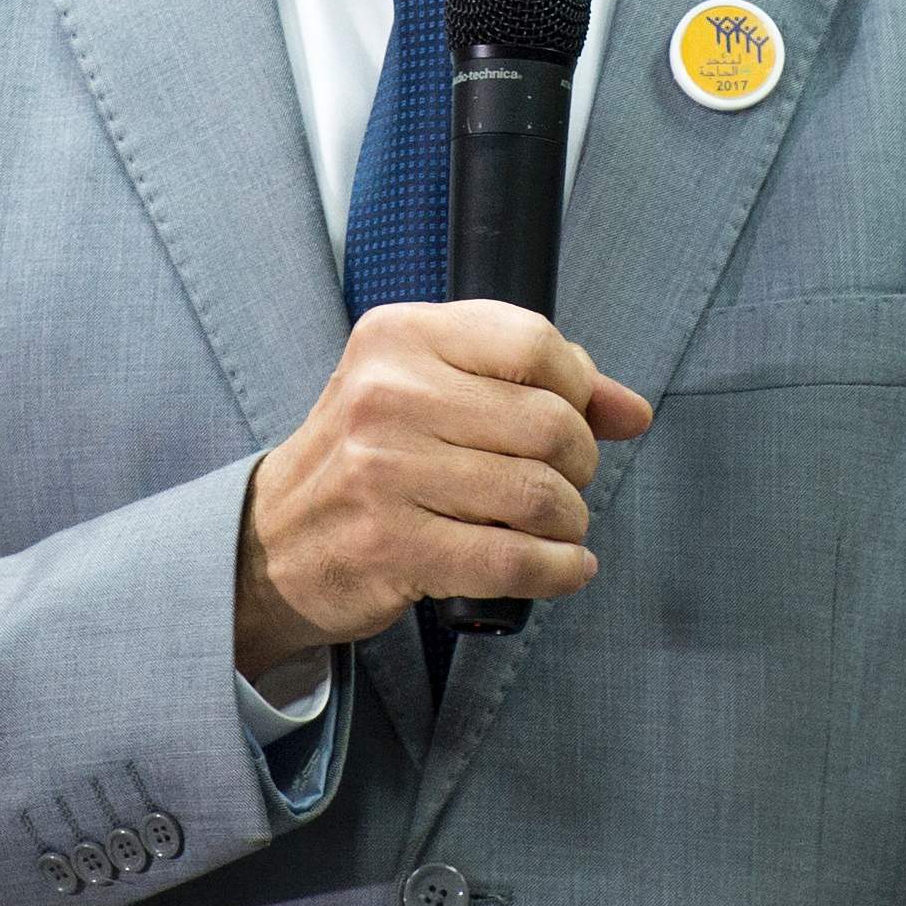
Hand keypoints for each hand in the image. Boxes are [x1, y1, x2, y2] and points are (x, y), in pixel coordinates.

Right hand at [236, 300, 653, 675]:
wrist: (273, 540)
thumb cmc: (368, 457)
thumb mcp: (430, 389)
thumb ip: (535, 384)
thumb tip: (632, 411)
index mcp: (398, 336)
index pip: (534, 342)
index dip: (579, 387)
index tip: (577, 417)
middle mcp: (386, 395)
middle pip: (548, 424)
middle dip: (579, 464)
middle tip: (563, 482)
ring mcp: (383, 472)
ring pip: (538, 495)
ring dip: (570, 522)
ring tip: (556, 526)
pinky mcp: (391, 546)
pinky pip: (513, 560)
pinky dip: (559, 570)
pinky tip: (563, 566)